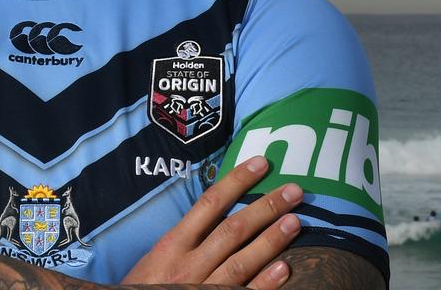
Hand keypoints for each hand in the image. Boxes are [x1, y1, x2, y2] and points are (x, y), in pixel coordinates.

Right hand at [121, 155, 301, 288]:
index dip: (238, 181)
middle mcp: (189, 264)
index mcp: (172, 244)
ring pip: (242, 260)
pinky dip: (265, 283)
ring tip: (296, 221)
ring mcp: (203, 288)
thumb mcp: (155, 257)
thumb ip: (183, 238)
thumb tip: (215, 212)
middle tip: (294, 191)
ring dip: (271, 240)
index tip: (261, 163)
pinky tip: (285, 269)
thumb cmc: (143, 287)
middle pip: (233, 229)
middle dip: (266, 207)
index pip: (210, 203)